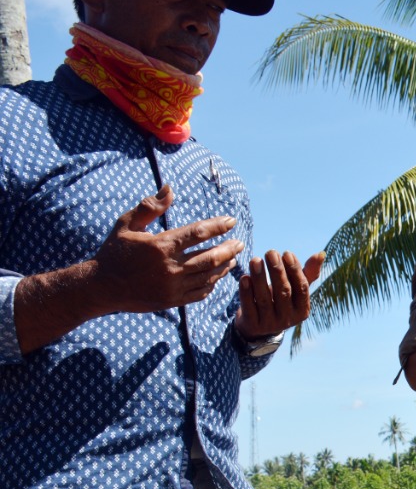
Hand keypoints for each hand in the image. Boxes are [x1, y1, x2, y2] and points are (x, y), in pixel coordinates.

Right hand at [89, 185, 243, 312]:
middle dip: (228, 248)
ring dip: (224, 266)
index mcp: (160, 246)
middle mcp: (170, 267)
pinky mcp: (172, 301)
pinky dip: (212, 283)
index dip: (218, 225)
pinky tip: (217, 275)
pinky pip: (200, 293)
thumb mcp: (127, 225)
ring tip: (233, 257)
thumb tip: (170, 188)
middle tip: (240, 243)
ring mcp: (172, 287)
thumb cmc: (114, 251)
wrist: (101, 287)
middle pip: (210, 257)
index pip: (198, 233)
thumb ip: (150, 207)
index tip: (231, 221)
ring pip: (208, 276)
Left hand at [235, 249, 324, 339]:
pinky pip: (249, 307)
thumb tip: (321, 254)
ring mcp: (270, 324)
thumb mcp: (294, 290)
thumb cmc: (279, 300)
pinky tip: (244, 277)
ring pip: (264, 299)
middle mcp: (288, 319)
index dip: (295, 270)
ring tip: (255, 260)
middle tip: (271, 252)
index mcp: (302, 310)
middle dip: (277, 271)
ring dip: (260, 278)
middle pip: (283, 292)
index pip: (301, 288)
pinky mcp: (253, 325)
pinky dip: (246, 292)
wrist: (258, 325)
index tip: (286, 253)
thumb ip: (307, 273)